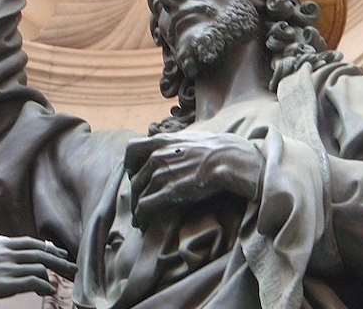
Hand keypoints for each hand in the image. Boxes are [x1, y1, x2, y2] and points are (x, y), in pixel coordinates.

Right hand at [0, 235, 76, 301]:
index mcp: (2, 245)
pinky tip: (49, 291)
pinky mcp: (8, 283)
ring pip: (42, 266)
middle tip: (72, 265)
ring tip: (64, 280)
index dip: (48, 247)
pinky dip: (45, 286)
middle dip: (60, 259)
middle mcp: (9, 254)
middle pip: (43, 253)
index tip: (58, 251)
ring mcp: (10, 268)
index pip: (32, 243)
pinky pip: (34, 282)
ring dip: (56, 273)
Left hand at [123, 131, 264, 229]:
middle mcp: (157, 156)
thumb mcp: (192, 138)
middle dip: (135, 193)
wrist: (232, 159)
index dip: (130, 163)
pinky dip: (141, 217)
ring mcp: (162, 174)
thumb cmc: (220, 150)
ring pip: (138, 194)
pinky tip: (142, 224)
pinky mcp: (169, 192)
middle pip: (135, 178)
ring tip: (139, 219)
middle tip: (139, 203)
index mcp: (162, 141)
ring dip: (137, 209)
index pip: (132, 149)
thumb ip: (178, 144)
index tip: (135, 173)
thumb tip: (177, 149)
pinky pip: (145, 206)